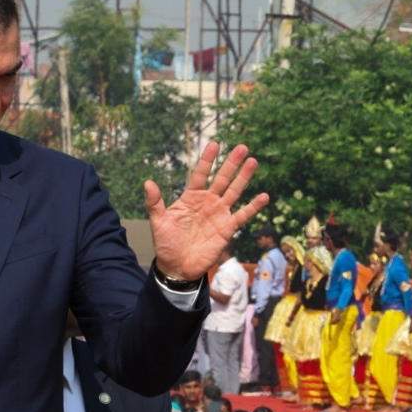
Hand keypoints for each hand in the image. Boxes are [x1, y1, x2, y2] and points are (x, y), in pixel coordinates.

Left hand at [144, 142, 269, 283]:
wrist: (177, 267)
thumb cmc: (166, 244)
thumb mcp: (158, 222)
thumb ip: (155, 202)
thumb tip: (148, 182)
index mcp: (191, 198)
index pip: (200, 174)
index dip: (207, 160)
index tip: (215, 144)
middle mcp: (207, 202)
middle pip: (222, 179)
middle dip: (231, 163)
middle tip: (242, 147)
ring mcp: (219, 214)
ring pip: (234, 192)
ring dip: (244, 178)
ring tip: (253, 162)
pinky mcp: (227, 229)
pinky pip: (243, 215)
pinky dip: (253, 207)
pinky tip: (264, 196)